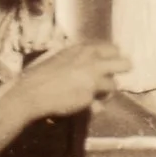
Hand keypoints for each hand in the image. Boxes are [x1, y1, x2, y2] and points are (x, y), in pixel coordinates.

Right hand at [14, 43, 129, 119]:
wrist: (30, 92)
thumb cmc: (41, 74)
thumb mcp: (61, 57)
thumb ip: (80, 58)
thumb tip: (96, 61)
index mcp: (84, 49)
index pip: (113, 49)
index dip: (113, 58)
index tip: (109, 65)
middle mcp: (92, 62)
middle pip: (125, 64)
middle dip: (121, 72)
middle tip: (111, 78)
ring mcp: (92, 80)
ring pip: (114, 86)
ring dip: (106, 92)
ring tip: (94, 96)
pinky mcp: (89, 97)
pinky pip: (100, 105)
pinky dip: (95, 107)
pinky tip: (84, 107)